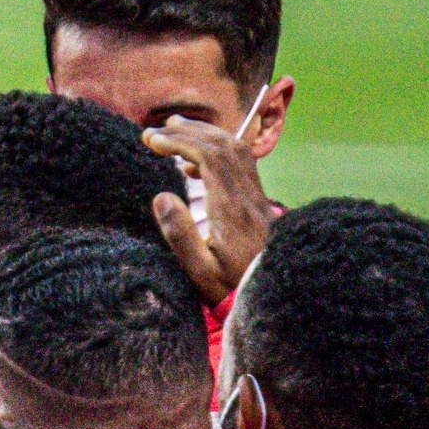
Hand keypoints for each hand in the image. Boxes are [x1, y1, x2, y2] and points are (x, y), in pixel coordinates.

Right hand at [141, 118, 274, 307]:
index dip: (179, 141)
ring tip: (175, 132)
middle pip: (222, 146)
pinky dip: (216, 152)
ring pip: (235, 150)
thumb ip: (180, 235)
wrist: (277, 299)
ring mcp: (257, 197)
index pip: (209, 156)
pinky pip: (241, 163)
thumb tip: (162, 197)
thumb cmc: (231, 290)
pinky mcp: (258, 203)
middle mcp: (247, 196)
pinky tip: (194, 166)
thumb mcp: (200, 272)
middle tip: (156, 130)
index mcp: (230, 208)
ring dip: (204, 136)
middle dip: (188, 132)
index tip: (151, 141)